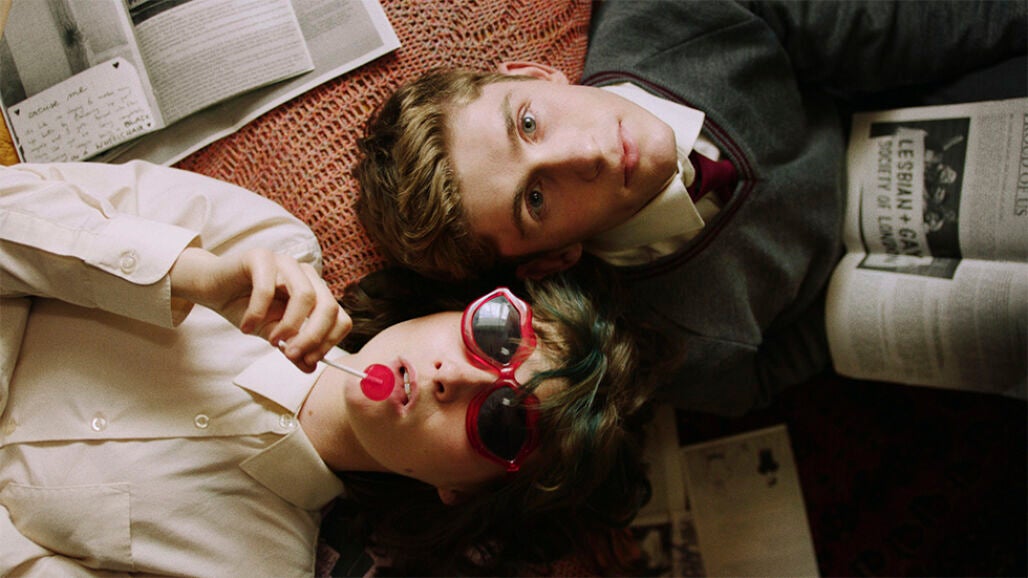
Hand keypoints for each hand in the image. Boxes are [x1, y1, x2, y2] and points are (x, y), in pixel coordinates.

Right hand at [170, 247, 350, 371]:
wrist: (212, 288)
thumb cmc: (246, 308)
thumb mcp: (272, 333)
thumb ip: (293, 349)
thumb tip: (310, 368)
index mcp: (317, 292)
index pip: (340, 317)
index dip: (329, 342)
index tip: (309, 361)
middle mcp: (307, 275)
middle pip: (328, 307)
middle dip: (313, 337)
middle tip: (292, 355)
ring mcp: (286, 263)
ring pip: (305, 296)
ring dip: (289, 325)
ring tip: (272, 341)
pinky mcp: (261, 257)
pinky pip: (267, 288)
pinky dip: (257, 313)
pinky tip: (246, 327)